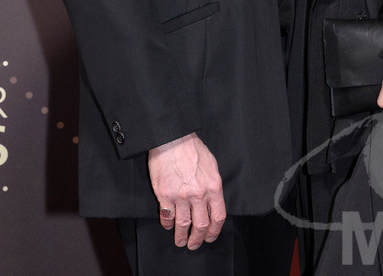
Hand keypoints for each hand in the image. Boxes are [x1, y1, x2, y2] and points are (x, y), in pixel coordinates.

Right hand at [148, 132, 226, 248]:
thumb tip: (212, 201)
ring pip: (183, 225)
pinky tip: (168, 225)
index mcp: (213, 186)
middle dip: (197, 240)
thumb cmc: (192, 148)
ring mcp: (181, 196)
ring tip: (180, 241)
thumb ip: (212, 185)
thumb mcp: (211, 165)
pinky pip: (167, 217)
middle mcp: (199, 194)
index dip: (214, 232)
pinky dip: (167, 224)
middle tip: (193, 244)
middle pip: (201, 226)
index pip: (218, 217)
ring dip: (181, 237)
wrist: (172, 138)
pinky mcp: (165, 195)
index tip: (209, 237)